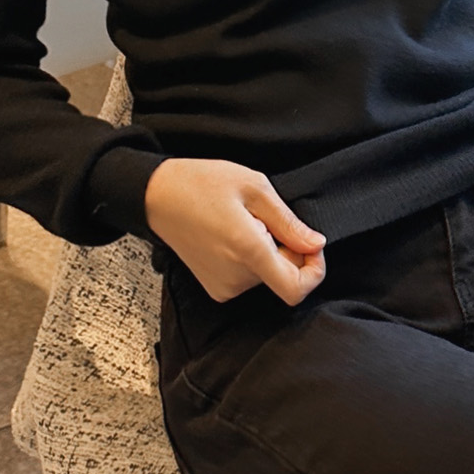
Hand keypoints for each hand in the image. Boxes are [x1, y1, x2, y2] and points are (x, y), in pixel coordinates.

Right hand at [144, 157, 326, 304]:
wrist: (158, 197)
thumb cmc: (201, 184)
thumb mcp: (254, 187)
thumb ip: (288, 222)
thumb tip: (315, 244)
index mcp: (248, 251)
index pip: (296, 289)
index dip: (314, 272)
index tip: (310, 247)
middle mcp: (236, 277)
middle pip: (284, 277)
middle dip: (287, 250)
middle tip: (265, 219)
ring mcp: (223, 286)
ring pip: (268, 276)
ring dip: (267, 252)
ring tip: (243, 224)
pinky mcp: (216, 288)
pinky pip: (249, 278)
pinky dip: (251, 260)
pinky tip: (233, 236)